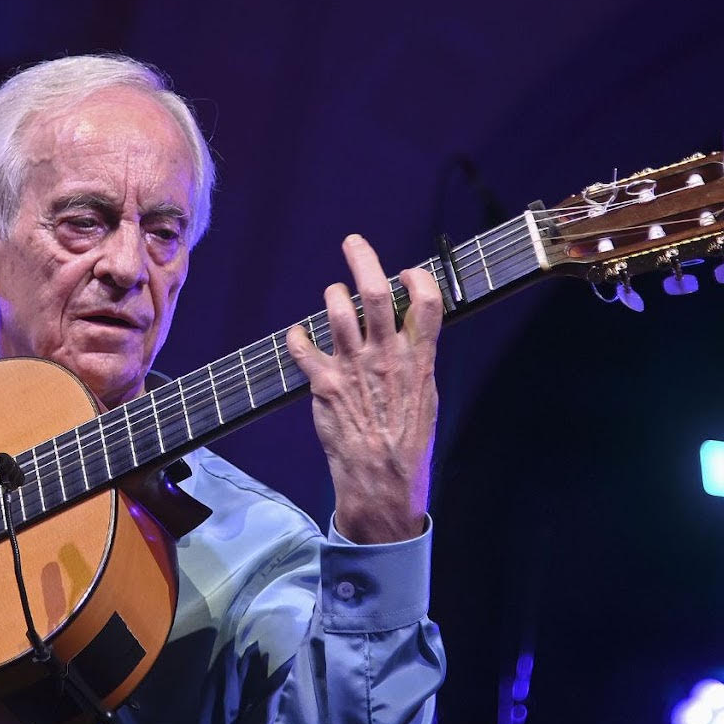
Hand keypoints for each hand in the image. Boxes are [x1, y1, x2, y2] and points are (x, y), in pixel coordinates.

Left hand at [285, 234, 442, 543]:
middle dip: (362, 258)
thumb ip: (416, 358)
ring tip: (333, 296)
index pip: (427, 301)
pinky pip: (302, 345)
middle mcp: (385, 356)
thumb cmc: (407, 441)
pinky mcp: (324, 384)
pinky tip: (298, 337)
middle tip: (352, 242)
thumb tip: (411, 328)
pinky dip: (296, 336)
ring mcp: (352, 367)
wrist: (381, 481)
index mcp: (417, 358)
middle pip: (374, 291)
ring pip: (336, 310)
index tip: (406, 272)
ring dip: (331, 295)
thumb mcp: (425, 396)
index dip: (417, 277)